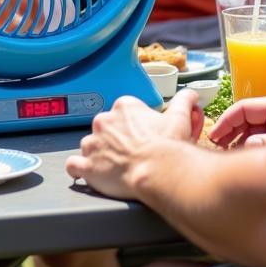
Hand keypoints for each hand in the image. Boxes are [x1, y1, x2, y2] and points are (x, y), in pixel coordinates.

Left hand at [65, 90, 203, 199]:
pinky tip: (86, 172)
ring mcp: (93, 143)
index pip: (123, 112)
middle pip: (105, 128)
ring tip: (113, 166)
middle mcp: (104, 121)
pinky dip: (78, 168)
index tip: (140, 136)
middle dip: (115, 139)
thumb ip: (184, 101)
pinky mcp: (87, 165)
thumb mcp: (180, 118)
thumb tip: (191, 94)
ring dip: (98, 154)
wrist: (158, 172)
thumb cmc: (168, 147)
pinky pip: (73, 164)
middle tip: (130, 153)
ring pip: (90, 145)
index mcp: (123, 107)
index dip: (132, 126)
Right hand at [209, 82, 265, 148]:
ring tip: (231, 152)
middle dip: (232, 130)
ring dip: (244, 137)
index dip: (225, 121)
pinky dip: (257, 140)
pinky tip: (249, 152)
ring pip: (257, 125)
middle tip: (218, 147)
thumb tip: (248, 144)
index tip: (213, 136)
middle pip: (248, 116)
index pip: (243, 109)